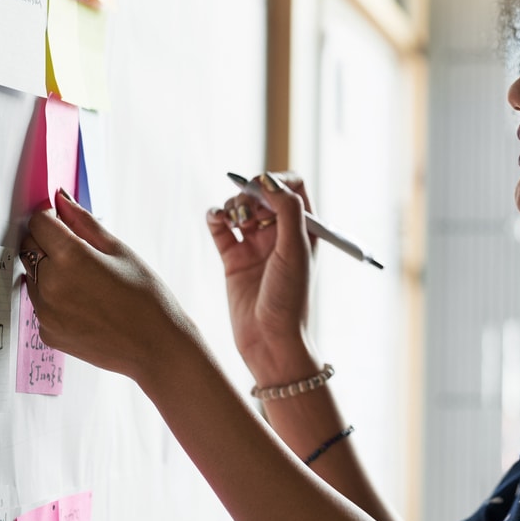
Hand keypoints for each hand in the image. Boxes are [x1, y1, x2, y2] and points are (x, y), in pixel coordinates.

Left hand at [21, 189, 191, 382]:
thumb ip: (84, 223)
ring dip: (49, 271)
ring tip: (87, 283)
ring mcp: (45, 312)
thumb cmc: (146, 297)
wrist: (156, 347)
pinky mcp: (46, 332)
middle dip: (48, 243)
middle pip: (30, 247)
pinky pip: (40, 304)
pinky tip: (85, 304)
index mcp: (70, 258)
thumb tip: (61, 198)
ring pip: (32, 276)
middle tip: (80, 253)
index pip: (38, 222)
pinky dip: (54, 298)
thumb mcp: (120, 251)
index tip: (65, 223)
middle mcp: (50, 284)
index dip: (52, 218)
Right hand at [206, 172, 316, 381]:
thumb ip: (287, 211)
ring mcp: (255, 245)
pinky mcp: (232, 259)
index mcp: (304, 229)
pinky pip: (220, 227)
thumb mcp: (296, 250)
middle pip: (262, 194)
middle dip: (250, 193)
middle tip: (246, 211)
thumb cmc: (291, 298)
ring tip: (234, 221)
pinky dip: (215, 217)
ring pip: (239, 207)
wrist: (270, 341)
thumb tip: (269, 179)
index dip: (275, 180)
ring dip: (232, 204)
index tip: (260, 189)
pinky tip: (216, 219)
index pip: (291, 186)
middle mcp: (280, 234)